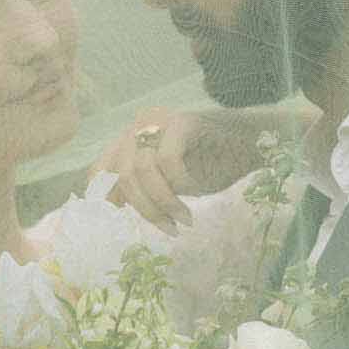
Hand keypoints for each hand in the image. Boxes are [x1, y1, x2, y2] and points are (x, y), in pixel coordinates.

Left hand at [95, 107, 200, 233]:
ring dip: (163, 202)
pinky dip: (180, 184)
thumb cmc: (208, 165)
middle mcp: (139, 125)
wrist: (248, 144)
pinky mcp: (181, 121)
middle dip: (145, 209)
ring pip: (142, 170)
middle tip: (169, 228)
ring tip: (184, 218)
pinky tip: (196, 192)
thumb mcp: (166, 181)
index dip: (104, 198)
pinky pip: (168, 161)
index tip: (121, 220)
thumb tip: (116, 208)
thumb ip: (141, 187)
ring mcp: (159, 120)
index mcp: (129, 138)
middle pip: (122, 175)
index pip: (101, 169)